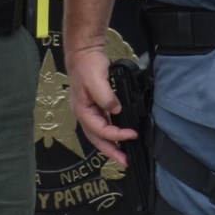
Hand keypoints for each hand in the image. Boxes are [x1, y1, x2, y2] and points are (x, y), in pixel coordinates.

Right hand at [67, 44, 134, 168]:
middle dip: (111, 152)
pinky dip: (112, 133)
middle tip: (125, 162)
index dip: (116, 135)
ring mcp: (90, 111)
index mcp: (82, 110)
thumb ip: (105, 97)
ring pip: (100, 134)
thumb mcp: (96, 80)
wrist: (84, 52)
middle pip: (97, 139)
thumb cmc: (86, 65)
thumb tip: (116, 110)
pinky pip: (104, 124)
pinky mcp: (97, 106)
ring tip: (124, 154)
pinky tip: (120, 135)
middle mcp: (85, 114)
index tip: (132, 135)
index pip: (100, 130)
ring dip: (112, 145)